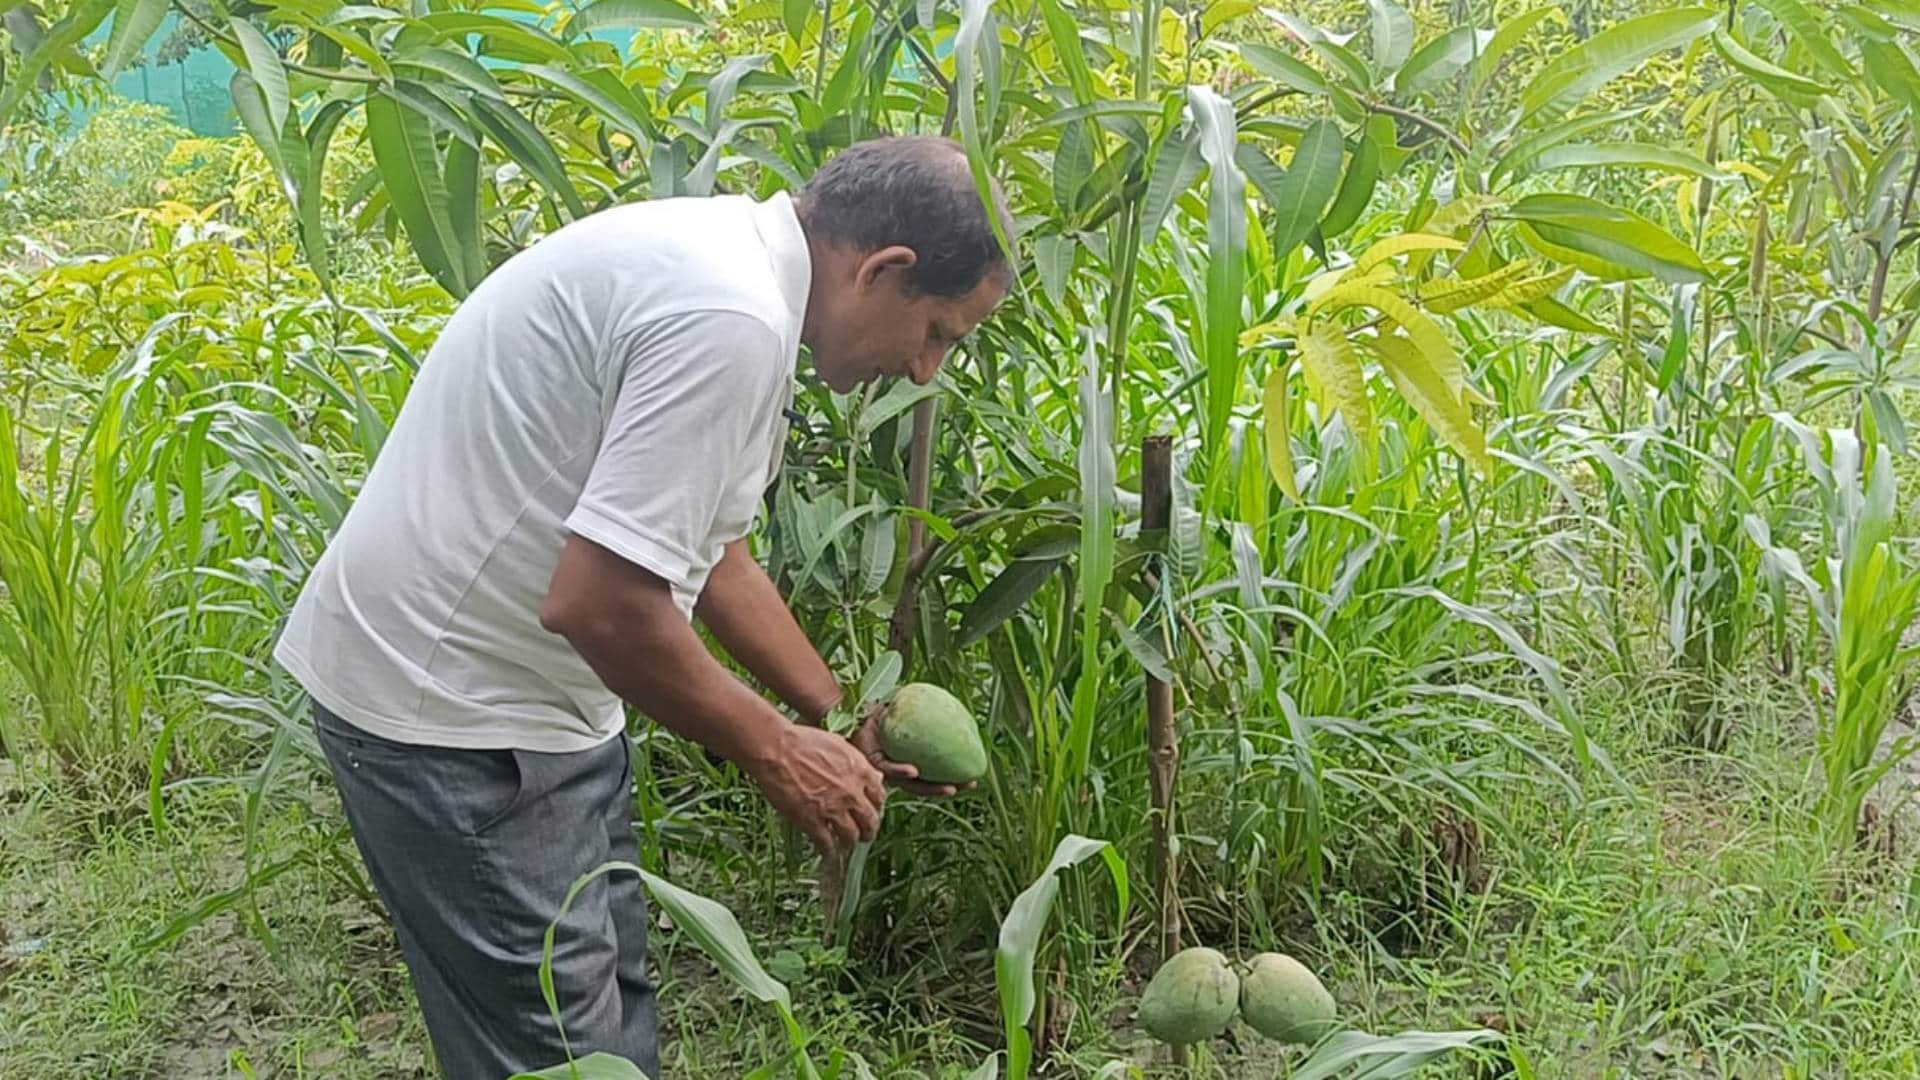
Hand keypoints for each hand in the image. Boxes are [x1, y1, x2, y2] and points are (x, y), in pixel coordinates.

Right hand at [747, 724, 886, 857]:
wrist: (777, 749)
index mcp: (861, 772)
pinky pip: (827, 844)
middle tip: (865, 834)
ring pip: (851, 836)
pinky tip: (828, 853)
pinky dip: (829, 852)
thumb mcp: (840, 745)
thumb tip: (874, 776)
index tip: (871, 810)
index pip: (880, 797)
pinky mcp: (812, 821)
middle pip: (871, 821)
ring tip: (846, 844)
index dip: (876, 807)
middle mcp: (852, 793)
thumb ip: (858, 763)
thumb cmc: (803, 741)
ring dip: (850, 842)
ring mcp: (833, 809)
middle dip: (869, 830)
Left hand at [852, 703, 978, 798]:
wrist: (850, 708)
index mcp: (907, 758)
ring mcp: (885, 769)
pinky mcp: (870, 762)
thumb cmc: (879, 709)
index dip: (953, 777)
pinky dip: (901, 770)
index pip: (933, 773)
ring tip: (950, 788)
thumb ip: (926, 711)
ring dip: (930, 787)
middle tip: (969, 785)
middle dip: (949, 788)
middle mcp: (897, 768)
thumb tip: (955, 706)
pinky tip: (915, 770)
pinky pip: (888, 767)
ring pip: (910, 784)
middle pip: (927, 784)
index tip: (973, 779)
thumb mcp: (906, 710)